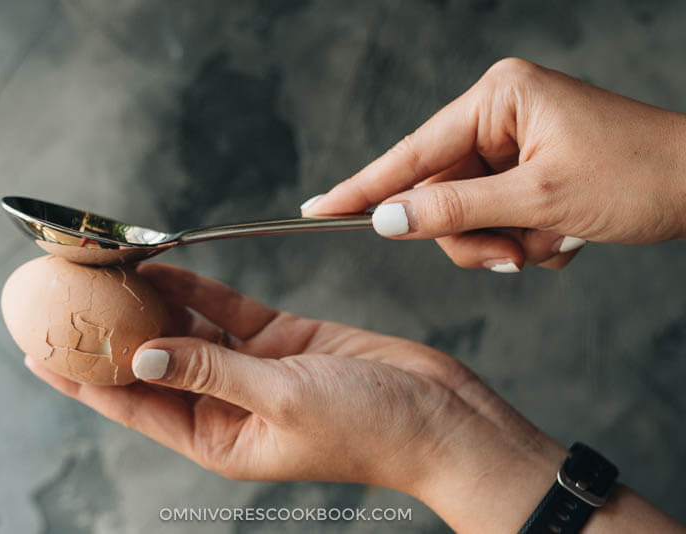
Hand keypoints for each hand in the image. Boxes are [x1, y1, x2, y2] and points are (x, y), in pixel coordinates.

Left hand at [26, 263, 567, 530]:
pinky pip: (230, 312)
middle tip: (68, 299)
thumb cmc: (370, 427)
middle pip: (154, 365)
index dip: (83, 380)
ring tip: (110, 272)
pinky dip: (201, 290)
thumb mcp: (281, 402)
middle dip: (113, 334)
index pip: (135, 406)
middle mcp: (228, 406)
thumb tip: (141, 358)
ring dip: (155, 303)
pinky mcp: (283, 341)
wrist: (440, 416)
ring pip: (189, 331)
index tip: (38, 352)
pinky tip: (169, 268)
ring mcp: (255, 371)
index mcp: (220, 438)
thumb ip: (210, 373)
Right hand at [302, 58, 685, 271]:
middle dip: (473, 235)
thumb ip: (454, 210)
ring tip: (551, 242)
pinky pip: (496, 218)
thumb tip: (386, 219)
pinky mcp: (527, 168)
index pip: (412, 153)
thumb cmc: (637, 175)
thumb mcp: (538, 199)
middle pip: (439, 193)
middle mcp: (498, 115)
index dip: (362, 187)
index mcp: (497, 99)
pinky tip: (564, 234)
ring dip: (504, 241)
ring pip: (467, 214)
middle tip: (510, 258)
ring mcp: (512, 143)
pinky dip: (524, 238)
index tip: (316, 208)